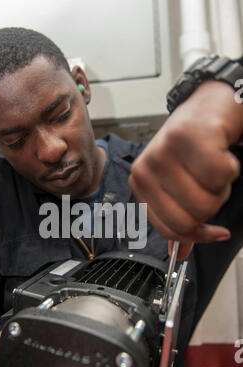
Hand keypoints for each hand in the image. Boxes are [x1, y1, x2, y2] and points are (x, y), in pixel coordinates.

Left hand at [129, 81, 242, 259]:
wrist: (209, 104)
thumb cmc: (193, 146)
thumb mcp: (178, 184)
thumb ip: (178, 218)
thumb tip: (180, 255)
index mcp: (141, 184)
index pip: (168, 230)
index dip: (197, 235)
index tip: (214, 231)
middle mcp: (147, 168)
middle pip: (189, 219)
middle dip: (212, 207)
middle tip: (213, 186)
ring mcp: (164, 151)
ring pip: (206, 201)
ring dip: (222, 188)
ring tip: (216, 167)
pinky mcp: (189, 136)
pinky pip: (221, 175)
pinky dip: (231, 168)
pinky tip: (223, 153)